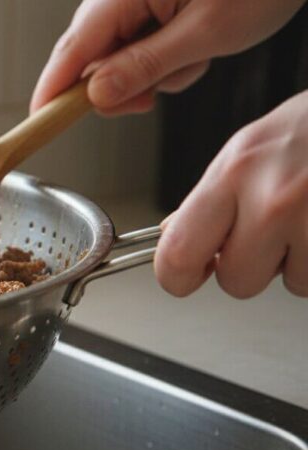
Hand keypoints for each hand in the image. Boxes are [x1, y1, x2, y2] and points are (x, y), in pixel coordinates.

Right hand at [31, 0, 305, 114]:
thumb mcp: (205, 33)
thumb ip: (145, 66)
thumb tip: (95, 96)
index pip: (71, 52)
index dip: (52, 91)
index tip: (38, 122)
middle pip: (89, 60)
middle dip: (120, 87)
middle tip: (151, 99)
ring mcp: (133, 1)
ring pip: (117, 60)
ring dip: (152, 74)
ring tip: (194, 58)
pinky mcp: (149, 7)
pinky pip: (138, 48)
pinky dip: (164, 61)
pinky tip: (194, 49)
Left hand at [154, 91, 307, 297]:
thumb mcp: (250, 148)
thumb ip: (211, 197)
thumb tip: (172, 236)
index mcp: (234, 173)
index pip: (177, 255)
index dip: (178, 276)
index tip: (187, 275)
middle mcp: (273, 199)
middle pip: (236, 282)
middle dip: (252, 266)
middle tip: (271, 232)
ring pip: (292, 283)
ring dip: (301, 261)